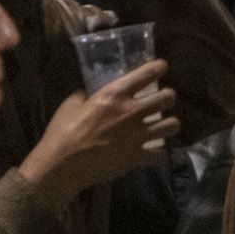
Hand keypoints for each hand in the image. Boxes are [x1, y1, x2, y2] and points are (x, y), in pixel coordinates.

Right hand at [21, 59, 178, 200]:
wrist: (62, 166)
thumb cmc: (62, 132)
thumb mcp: (71, 105)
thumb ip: (85, 97)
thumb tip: (87, 96)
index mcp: (115, 94)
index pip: (148, 73)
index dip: (159, 67)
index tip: (162, 67)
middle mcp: (132, 112)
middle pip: (168, 98)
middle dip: (168, 97)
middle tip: (162, 101)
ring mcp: (137, 136)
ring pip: (172, 125)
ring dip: (169, 125)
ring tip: (162, 126)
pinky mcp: (136, 157)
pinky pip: (160, 154)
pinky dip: (157, 154)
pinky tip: (151, 152)